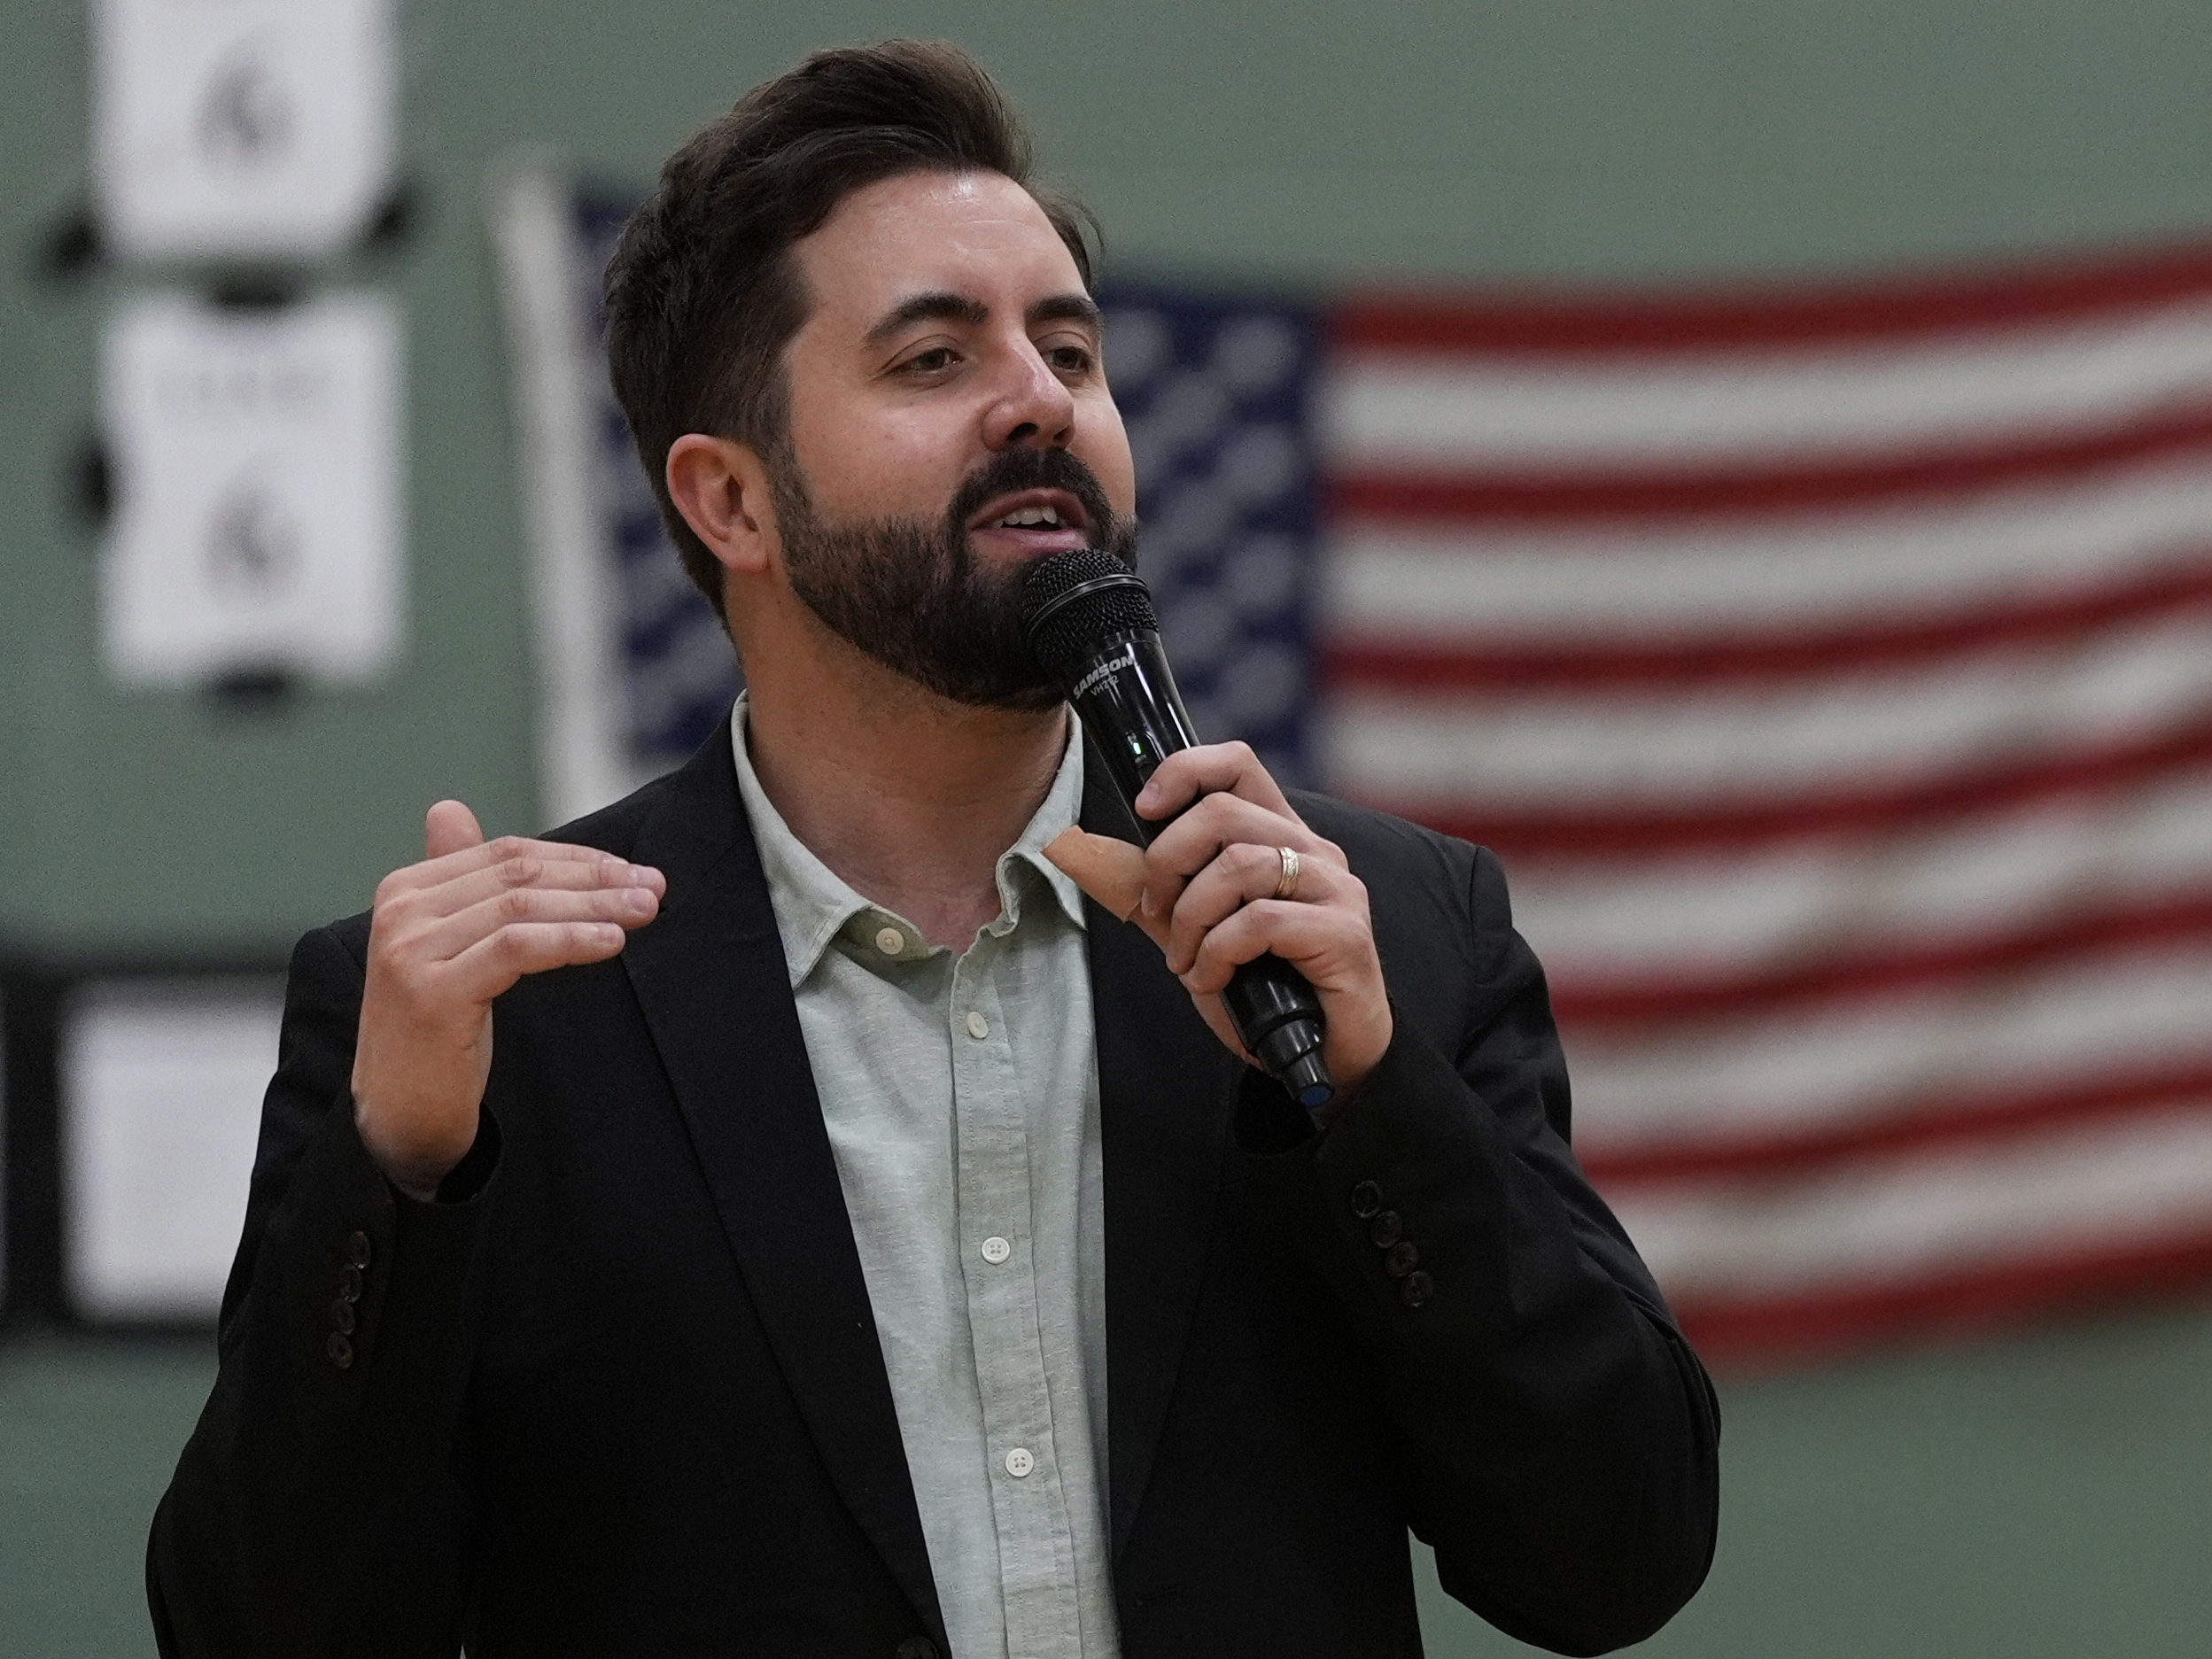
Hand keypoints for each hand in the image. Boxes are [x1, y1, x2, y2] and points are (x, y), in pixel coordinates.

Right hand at [351, 801, 663, 1193]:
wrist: (400, 1112)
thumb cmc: (436, 1029)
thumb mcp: (446, 946)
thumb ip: (457, 882)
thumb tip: (450, 808)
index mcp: (405, 889)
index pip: (507, 854)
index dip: (577, 858)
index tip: (632, 869)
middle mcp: (400, 910)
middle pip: (518, 875)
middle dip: (595, 878)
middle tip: (654, 886)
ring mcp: (410, 950)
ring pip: (522, 907)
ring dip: (594, 906)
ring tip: (644, 910)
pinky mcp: (432, 991)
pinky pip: (516, 948)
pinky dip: (570, 939)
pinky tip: (612, 942)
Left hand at [1130, 744, 1391, 1100]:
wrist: (1325, 1056)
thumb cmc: (1268, 992)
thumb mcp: (1204, 934)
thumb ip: (1172, 897)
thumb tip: (1112, 866)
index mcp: (1283, 838)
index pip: (1237, 766)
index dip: (1185, 771)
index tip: (1146, 809)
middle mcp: (1315, 852)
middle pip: (1223, 813)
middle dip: (1168, 862)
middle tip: (1156, 911)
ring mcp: (1335, 889)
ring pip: (1239, 864)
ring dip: (1192, 918)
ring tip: (1187, 961)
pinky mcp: (1344, 932)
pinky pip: (1259, 920)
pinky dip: (1219, 952)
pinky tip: (1213, 979)